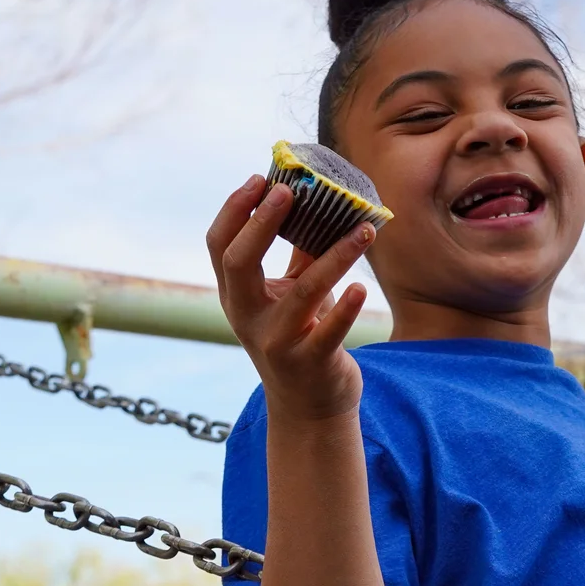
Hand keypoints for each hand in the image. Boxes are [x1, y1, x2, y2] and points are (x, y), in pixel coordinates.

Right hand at [206, 176, 374, 422]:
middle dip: (261, 223)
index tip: (260, 178)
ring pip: (302, 292)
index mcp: (236, 296)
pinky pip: (329, 332)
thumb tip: (318, 200)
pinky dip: (347, 310)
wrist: (308, 407)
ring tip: (364, 230)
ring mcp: (277, 342)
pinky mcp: (310, 363)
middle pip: (239, 263)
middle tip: (289, 190)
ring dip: (335, 256)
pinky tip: (362, 289)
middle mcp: (248, 318)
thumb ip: (298, 254)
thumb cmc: (300, 337)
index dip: (235, 210)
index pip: (220, 246)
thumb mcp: (289, 295)